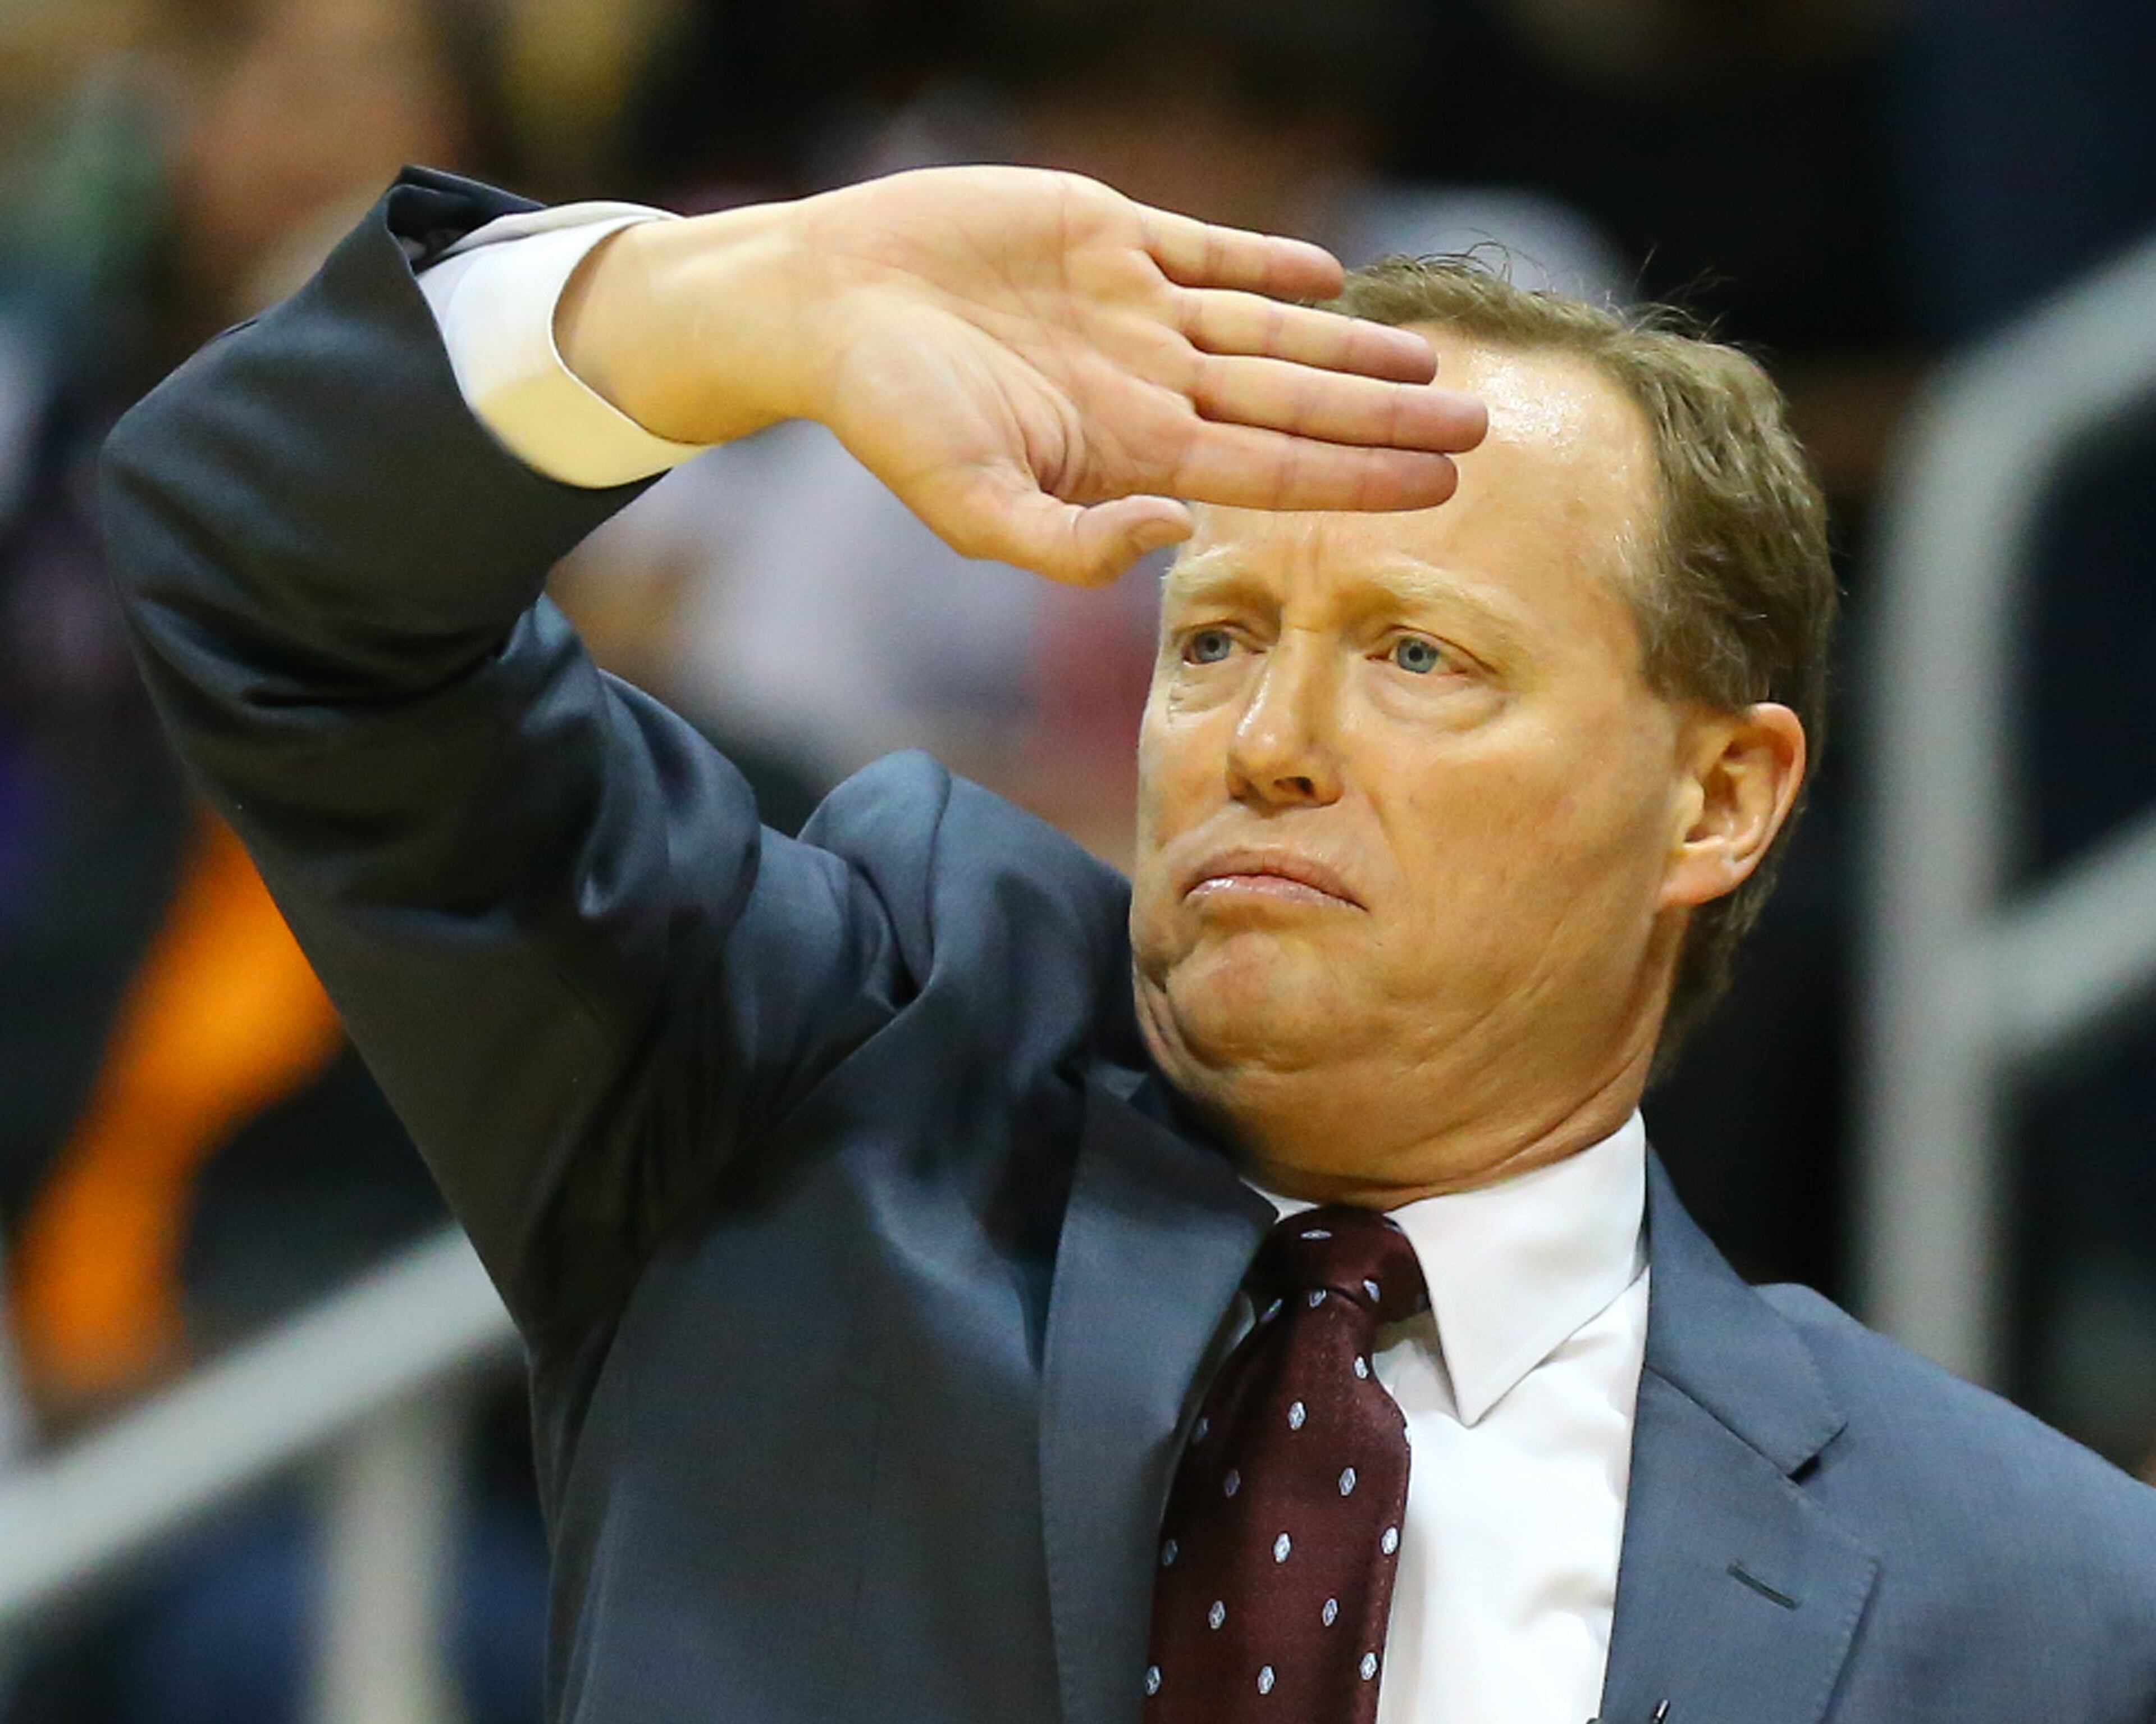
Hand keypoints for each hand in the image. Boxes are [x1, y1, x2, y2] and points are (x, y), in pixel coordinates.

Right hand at [557, 166, 1486, 585]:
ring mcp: (1133, 310)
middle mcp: (1148, 385)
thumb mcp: (972, 506)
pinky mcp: (1107, 233)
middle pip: (1294, 405)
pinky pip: (1210, 250)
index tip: (1446, 481)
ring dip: (1349, 348)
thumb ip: (1071, 547)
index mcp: (1131, 452)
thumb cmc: (886, 414)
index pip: (1274, 469)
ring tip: (1428, 359)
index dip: (1361, 475)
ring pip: (1270, 331)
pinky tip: (1332, 278)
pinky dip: (1270, 263)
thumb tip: (1175, 538)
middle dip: (1387, 418)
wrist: (825, 302)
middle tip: (1481, 422)